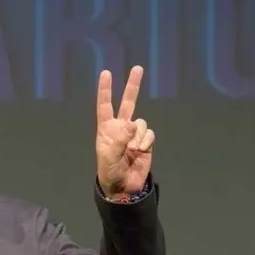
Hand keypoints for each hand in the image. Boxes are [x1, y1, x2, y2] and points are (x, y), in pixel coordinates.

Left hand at [95, 66, 155, 195]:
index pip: (105, 105)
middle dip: (133, 85)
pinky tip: (140, 152)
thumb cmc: (110, 171)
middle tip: (137, 68)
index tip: (106, 73)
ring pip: (141, 123)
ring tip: (131, 151)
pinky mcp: (146, 141)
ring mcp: (134, 134)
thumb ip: (119, 140)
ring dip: (138, 137)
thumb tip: (133, 124)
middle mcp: (121, 127)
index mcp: (106, 129)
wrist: (124, 186)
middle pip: (128, 102)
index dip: (105, 90)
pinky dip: (146, 142)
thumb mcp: (109, 157)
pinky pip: (149, 134)